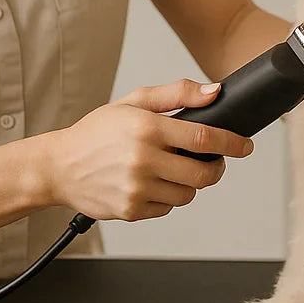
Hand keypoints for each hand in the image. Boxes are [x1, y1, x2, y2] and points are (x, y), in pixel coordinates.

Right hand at [39, 79, 254, 220]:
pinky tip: (151, 184)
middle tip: (211, 161)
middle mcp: (143, 160)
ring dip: (190, 184)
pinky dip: (166, 198)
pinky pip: (166, 209)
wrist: (58, 167)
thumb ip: (177, 94)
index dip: (232, 143)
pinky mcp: (130, 211)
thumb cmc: (96, 132)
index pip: (204, 138)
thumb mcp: (134, 102)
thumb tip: (214, 92)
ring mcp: (137, 189)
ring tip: (172, 170)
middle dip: (216, 168)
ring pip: (188, 194)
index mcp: (146, 128)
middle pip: (203, 174)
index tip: (245, 146)